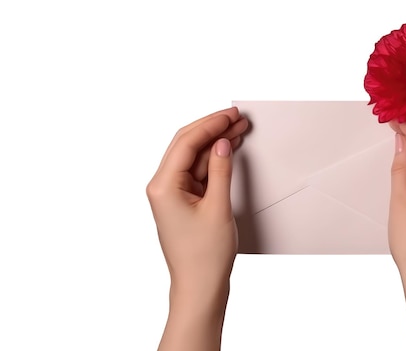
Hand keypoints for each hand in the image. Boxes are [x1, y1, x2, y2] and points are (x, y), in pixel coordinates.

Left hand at [146, 107, 247, 350]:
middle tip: (237, 118)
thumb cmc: (204, 256)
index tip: (231, 115)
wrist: (199, 287)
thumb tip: (222, 143)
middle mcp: (162, 187)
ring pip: (193, 157)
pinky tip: (228, 150)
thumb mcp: (218, 208)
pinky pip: (197, 172)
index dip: (211, 124)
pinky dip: (213, 160)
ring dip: (215, 143)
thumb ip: (220, 170)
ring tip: (238, 130)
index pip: (187, 143)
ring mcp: (171, 194)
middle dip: (212, 128)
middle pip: (186, 145)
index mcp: (163, 186)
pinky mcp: (182, 201)